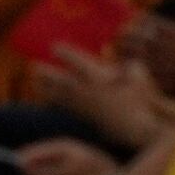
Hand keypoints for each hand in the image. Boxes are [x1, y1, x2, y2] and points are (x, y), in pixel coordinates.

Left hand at [36, 48, 170, 150]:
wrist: (136, 127)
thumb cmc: (140, 98)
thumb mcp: (138, 75)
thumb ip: (128, 67)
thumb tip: (124, 66)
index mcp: (99, 77)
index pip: (77, 62)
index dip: (65, 54)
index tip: (54, 47)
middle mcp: (87, 91)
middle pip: (61, 80)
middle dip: (48, 73)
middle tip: (35, 66)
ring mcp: (84, 106)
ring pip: (60, 95)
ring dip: (46, 88)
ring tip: (36, 82)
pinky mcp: (85, 118)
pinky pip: (65, 108)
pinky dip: (55, 103)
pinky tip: (49, 100)